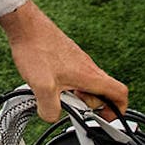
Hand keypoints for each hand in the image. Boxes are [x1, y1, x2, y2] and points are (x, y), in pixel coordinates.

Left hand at [0, 1, 127, 122]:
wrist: (25, 26)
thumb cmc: (36, 49)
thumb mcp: (42, 87)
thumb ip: (50, 108)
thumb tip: (51, 116)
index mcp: (90, 75)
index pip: (120, 93)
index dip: (118, 110)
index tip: (104, 118)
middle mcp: (88, 67)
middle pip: (103, 92)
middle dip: (90, 104)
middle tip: (73, 106)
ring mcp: (78, 61)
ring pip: (87, 84)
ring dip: (76, 95)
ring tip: (57, 95)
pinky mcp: (67, 57)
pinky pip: (74, 76)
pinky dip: (66, 85)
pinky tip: (48, 84)